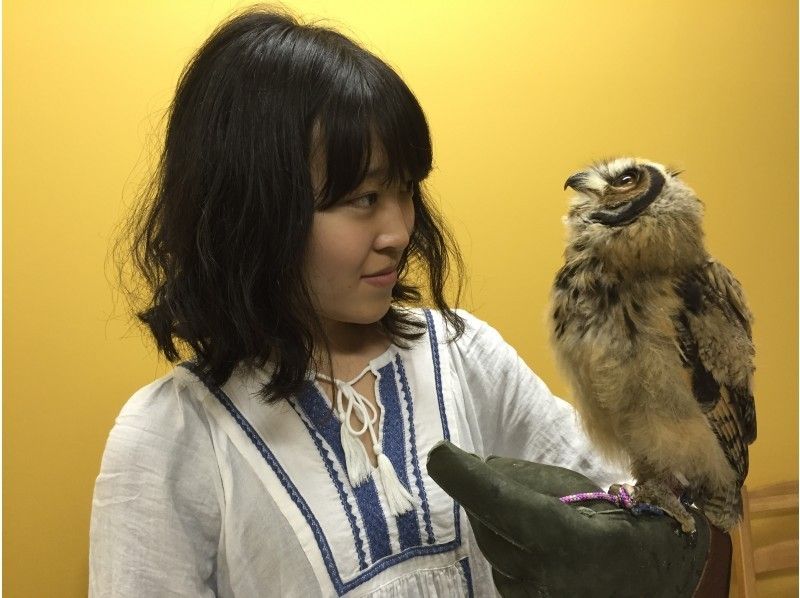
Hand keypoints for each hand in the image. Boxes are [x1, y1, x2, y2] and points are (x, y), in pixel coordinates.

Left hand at [426, 441, 730, 597]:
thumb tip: (481, 468)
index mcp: (568, 539)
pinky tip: (531, 540)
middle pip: (487, 520)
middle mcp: (544, 576)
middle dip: (484, 491)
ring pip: (489, 542)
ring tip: (534, 512)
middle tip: (496, 472)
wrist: (651, 580)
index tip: (438, 453)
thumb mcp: (586, 490)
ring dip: (496, 518)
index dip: (466, 478)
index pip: (501, 503)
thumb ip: (532, 481)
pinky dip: (505, 542)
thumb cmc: (626, 525)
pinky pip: (498, 565)